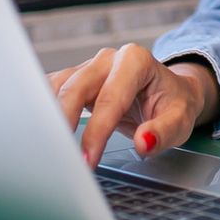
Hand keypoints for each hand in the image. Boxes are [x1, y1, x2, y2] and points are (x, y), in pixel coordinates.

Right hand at [46, 45, 211, 166]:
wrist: (171, 91)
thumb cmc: (174, 104)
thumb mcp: (180, 120)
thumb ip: (163, 132)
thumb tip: (144, 142)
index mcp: (135, 61)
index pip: (109, 99)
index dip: (96, 132)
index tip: (88, 159)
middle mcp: (109, 59)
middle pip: (76, 88)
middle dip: (65, 124)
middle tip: (62, 158)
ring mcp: (90, 67)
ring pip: (59, 88)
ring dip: (49, 118)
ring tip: (46, 148)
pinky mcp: (76, 78)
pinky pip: (53, 90)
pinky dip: (44, 110)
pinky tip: (39, 131)